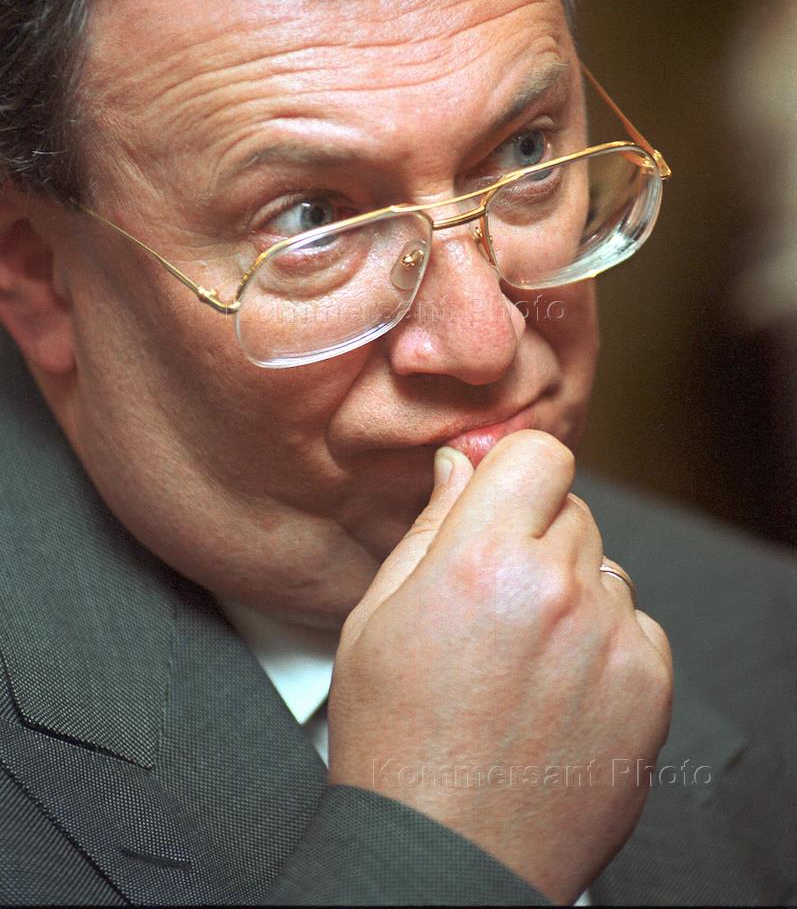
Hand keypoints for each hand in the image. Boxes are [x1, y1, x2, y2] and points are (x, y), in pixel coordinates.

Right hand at [328, 430, 672, 904]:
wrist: (446, 856)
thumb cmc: (398, 745)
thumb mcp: (376, 618)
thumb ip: (428, 526)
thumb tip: (459, 466)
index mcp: (482, 560)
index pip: (541, 454)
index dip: (519, 470)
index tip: (506, 494)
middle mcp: (557, 591)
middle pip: (572, 509)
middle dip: (537, 537)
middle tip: (496, 598)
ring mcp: (610, 641)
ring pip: (604, 569)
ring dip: (573, 592)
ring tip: (524, 656)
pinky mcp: (648, 688)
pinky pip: (635, 626)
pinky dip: (605, 646)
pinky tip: (558, 689)